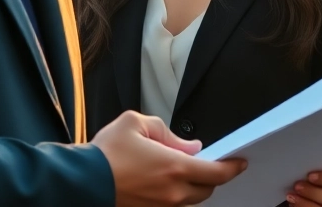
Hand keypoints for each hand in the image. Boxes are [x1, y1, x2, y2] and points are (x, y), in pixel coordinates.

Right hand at [91, 110, 245, 206]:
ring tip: (180, 170)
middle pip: (207, 189)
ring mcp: (162, 206)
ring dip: (193, 185)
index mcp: (175, 167)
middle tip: (208, 163)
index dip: (232, 167)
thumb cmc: (106, 152)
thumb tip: (188, 145)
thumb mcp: (134, 123)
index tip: (239, 162)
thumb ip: (166, 131)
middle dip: (212, 176)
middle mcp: (173, 192)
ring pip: (190, 199)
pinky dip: (176, 193)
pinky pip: (172, 204)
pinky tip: (163, 181)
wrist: (82, 181)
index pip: (217, 172)